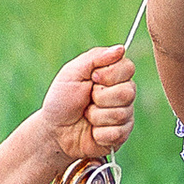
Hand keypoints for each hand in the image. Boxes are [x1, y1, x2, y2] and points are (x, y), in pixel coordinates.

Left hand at [41, 46, 136, 167]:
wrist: (54, 130)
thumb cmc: (62, 99)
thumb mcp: (72, 72)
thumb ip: (95, 58)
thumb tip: (121, 49)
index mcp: (114, 75)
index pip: (128, 68)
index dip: (109, 75)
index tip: (92, 78)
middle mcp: (123, 93)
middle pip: (128, 92)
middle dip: (100, 97)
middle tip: (87, 100)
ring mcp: (124, 114)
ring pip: (120, 114)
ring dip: (96, 116)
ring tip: (87, 115)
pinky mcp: (121, 135)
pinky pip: (117, 133)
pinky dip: (98, 133)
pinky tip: (92, 131)